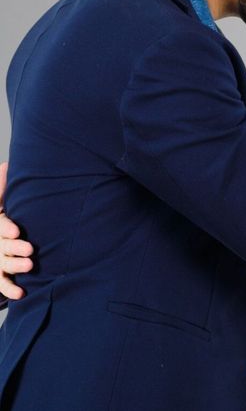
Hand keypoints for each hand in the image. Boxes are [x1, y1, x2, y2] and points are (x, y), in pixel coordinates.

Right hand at [0, 162, 33, 300]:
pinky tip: (21, 293)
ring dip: (14, 266)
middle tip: (30, 250)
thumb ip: (2, 186)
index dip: (6, 228)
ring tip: (30, 266)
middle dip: (14, 248)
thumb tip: (8, 164)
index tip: (18, 230)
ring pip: (1, 264)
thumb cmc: (1, 216)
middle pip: (0, 246)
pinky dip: (8, 289)